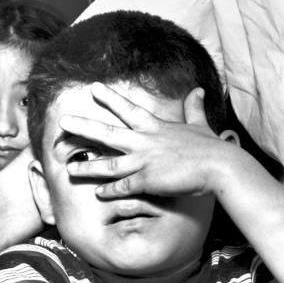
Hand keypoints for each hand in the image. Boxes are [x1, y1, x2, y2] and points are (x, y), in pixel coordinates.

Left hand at [61, 83, 225, 198]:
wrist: (220, 167)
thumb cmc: (211, 148)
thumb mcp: (200, 124)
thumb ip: (194, 108)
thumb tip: (198, 90)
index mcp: (155, 128)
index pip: (128, 109)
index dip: (111, 99)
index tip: (94, 88)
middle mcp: (145, 142)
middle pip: (108, 133)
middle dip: (84, 127)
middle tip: (63, 122)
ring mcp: (144, 161)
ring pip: (109, 164)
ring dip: (88, 167)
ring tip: (70, 168)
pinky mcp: (148, 181)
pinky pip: (123, 187)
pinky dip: (110, 191)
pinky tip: (97, 193)